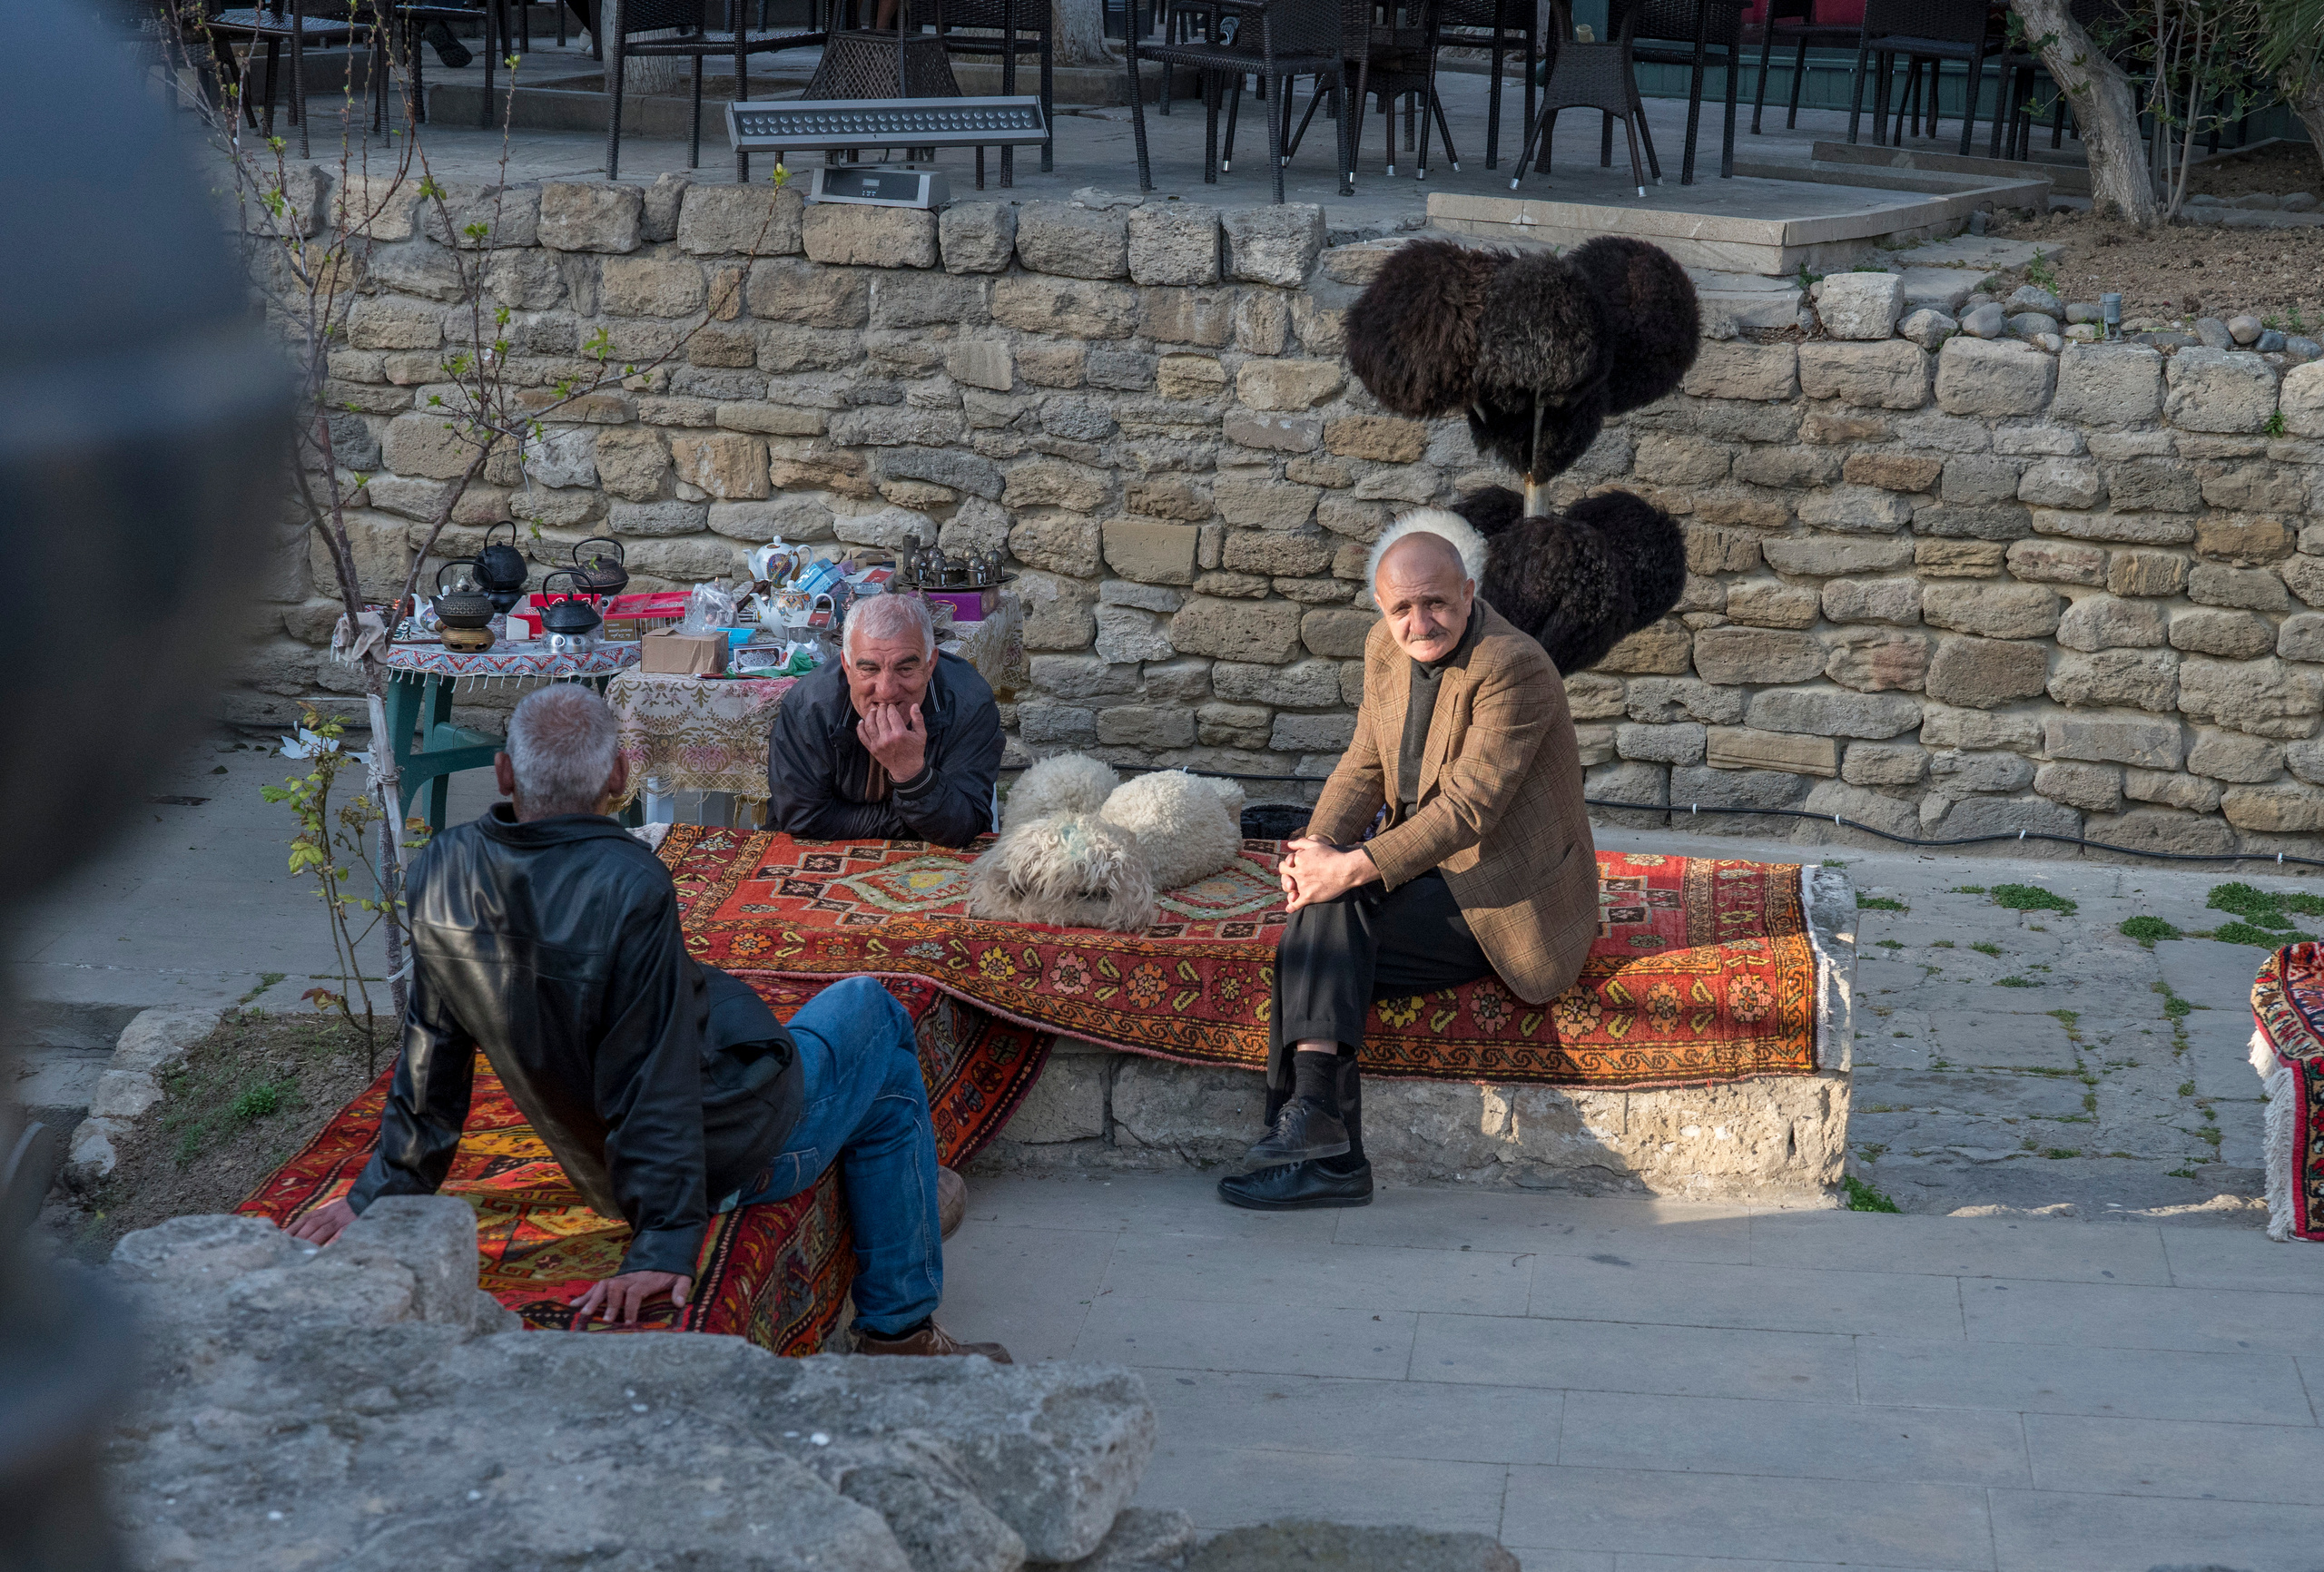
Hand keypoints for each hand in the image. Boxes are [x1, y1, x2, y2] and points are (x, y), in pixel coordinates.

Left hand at [284, 1197, 356, 1245]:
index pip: (305, 1219)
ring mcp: (341, 1219)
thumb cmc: (347, 1208)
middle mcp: (330, 1214)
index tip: (281, 1239)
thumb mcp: (331, 1210)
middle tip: (287, 1248)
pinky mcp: (353, 1224)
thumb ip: (319, 1219)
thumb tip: (300, 1232)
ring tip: (301, 1251)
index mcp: (323, 1211)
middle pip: (312, 1224)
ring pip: (324, 1229)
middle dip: (299, 1236)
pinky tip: (326, 1248)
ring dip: (312, 1239)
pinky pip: (343, 1232)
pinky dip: (335, 1239)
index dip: (293, 1229)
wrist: (367, 1196)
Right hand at [571, 1270, 692, 1325]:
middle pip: (616, 1288)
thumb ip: (681, 1289)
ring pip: (603, 1286)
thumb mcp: (681, 1276)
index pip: (635, 1293)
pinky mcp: (614, 1280)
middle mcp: (629, 1278)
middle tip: (606, 1321)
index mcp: (644, 1280)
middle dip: (610, 1304)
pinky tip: (574, 1305)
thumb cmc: (671, 1270)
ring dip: (593, 1299)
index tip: (629, 1322)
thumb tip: (680, 1303)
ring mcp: (619, 1278)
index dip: (631, 1307)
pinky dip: (585, 1295)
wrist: (663, 1251)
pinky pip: (597, 1286)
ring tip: (584, 1313)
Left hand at [859, 702, 927, 782]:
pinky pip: (862, 737)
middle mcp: (888, 739)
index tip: (891, 706)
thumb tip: (914, 705)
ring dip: (870, 715)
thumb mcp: (921, 734)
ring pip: (869, 725)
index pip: (892, 714)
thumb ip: (918, 719)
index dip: (890, 707)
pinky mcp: (872, 749)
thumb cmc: (915, 751)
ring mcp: (878, 745)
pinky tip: (862, 721)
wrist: (907, 770)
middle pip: (880, 718)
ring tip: (873, 711)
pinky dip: (860, 728)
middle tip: (882, 706)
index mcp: (900, 734)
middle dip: (881, 709)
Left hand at [1281, 841, 1376, 912]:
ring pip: (1289, 890)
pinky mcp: (1308, 896)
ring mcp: (1302, 885)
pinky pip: (1295, 904)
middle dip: (1286, 878)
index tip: (1293, 870)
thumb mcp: (1316, 844)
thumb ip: (1301, 843)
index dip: (1288, 867)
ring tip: (1293, 893)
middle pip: (1284, 876)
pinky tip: (1290, 908)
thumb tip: (1289, 844)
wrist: (1346, 869)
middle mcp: (1298, 872)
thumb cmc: (1333, 856)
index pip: (1285, 865)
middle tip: (1291, 881)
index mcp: (1298, 859)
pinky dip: (1291, 907)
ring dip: (1289, 891)